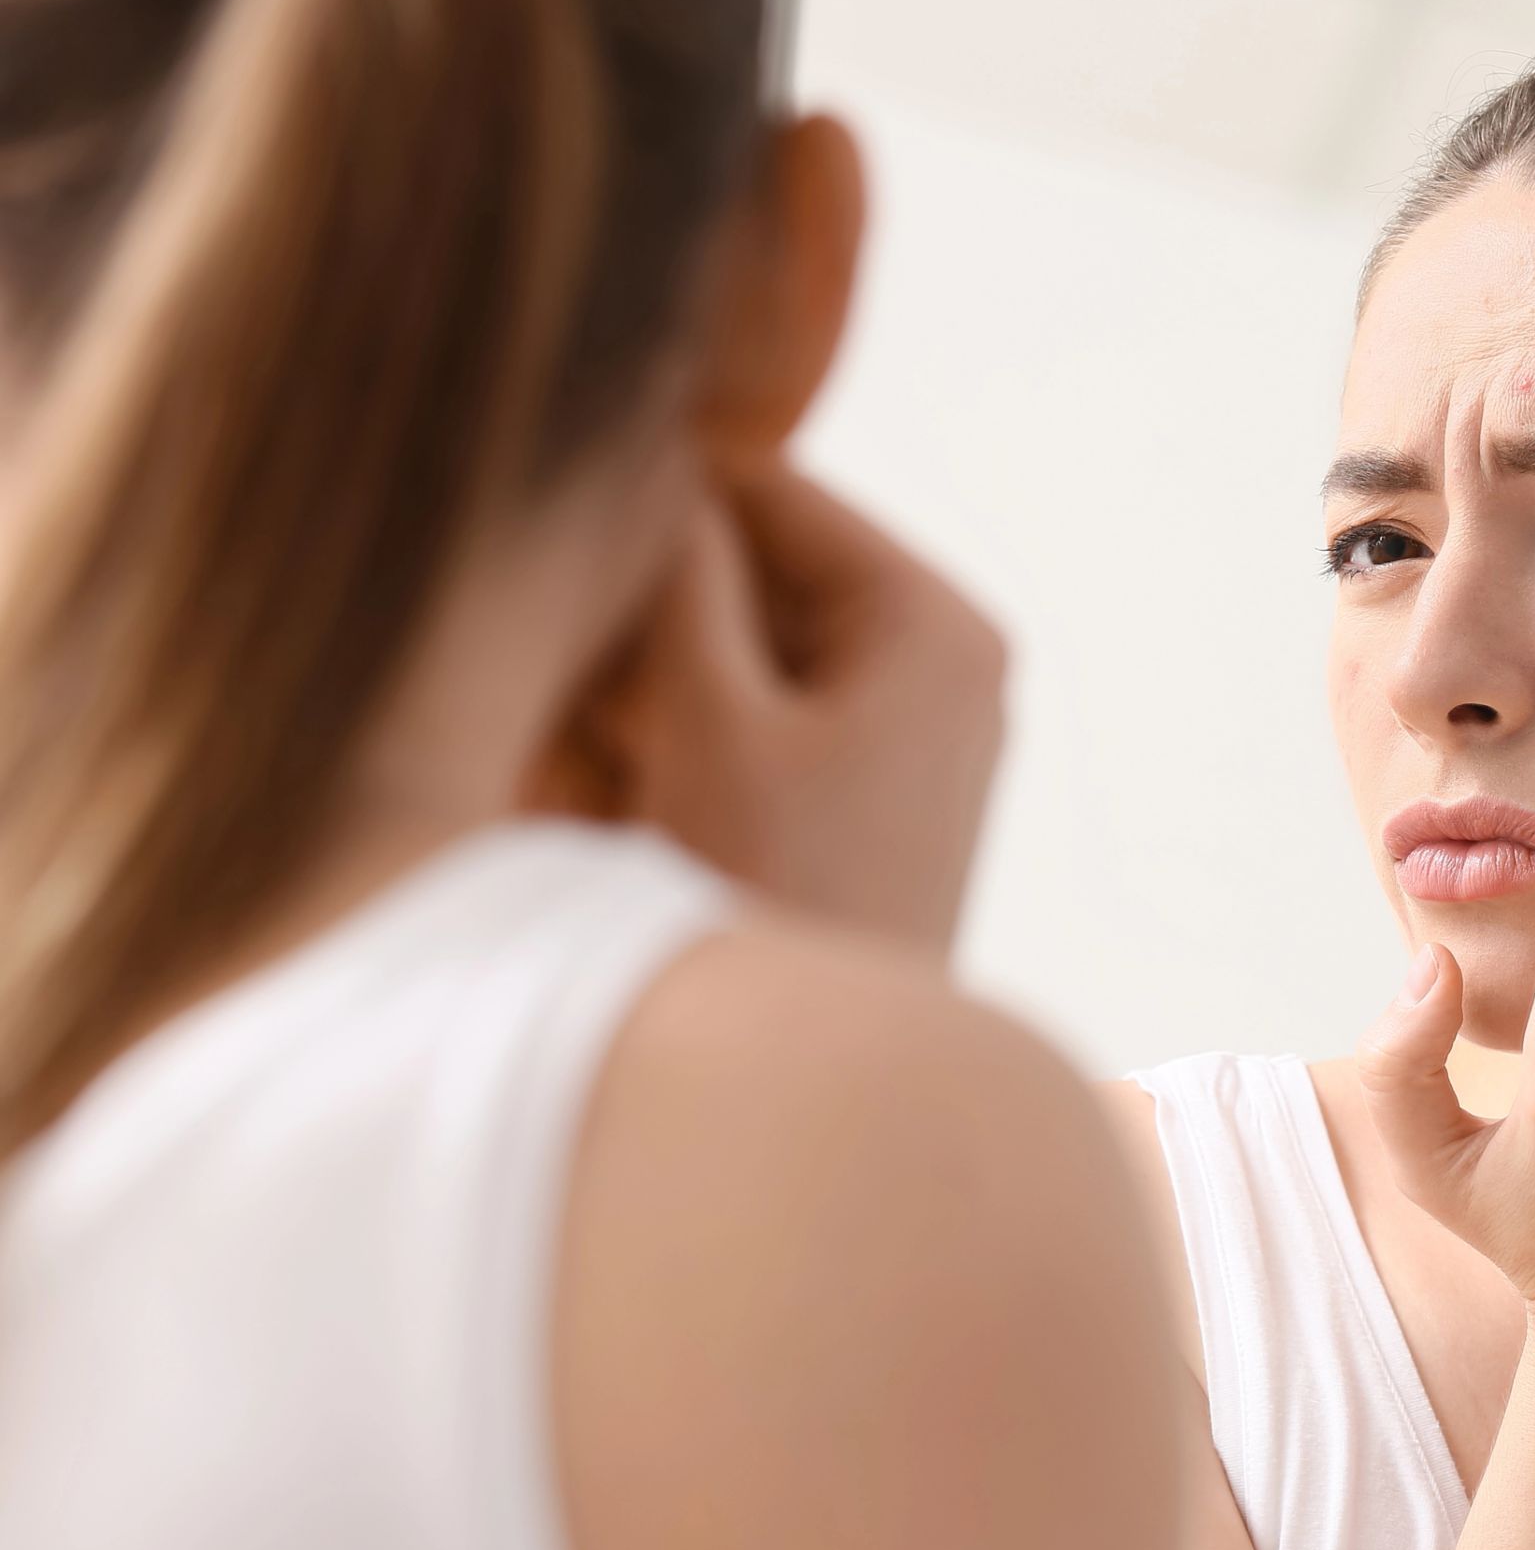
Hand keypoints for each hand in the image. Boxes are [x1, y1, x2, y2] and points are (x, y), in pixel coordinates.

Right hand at [534, 457, 1007, 953]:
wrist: (816, 1092)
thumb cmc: (771, 902)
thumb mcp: (704, 716)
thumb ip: (680, 570)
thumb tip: (660, 457)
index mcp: (938, 624)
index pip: (776, 491)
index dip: (659, 501)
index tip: (565, 547)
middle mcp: (953, 665)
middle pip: (766, 571)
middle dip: (660, 615)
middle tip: (585, 692)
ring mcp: (923, 733)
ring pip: (750, 648)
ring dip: (661, 682)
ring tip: (607, 757)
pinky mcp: (881, 795)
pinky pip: (765, 721)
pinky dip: (690, 739)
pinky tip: (633, 796)